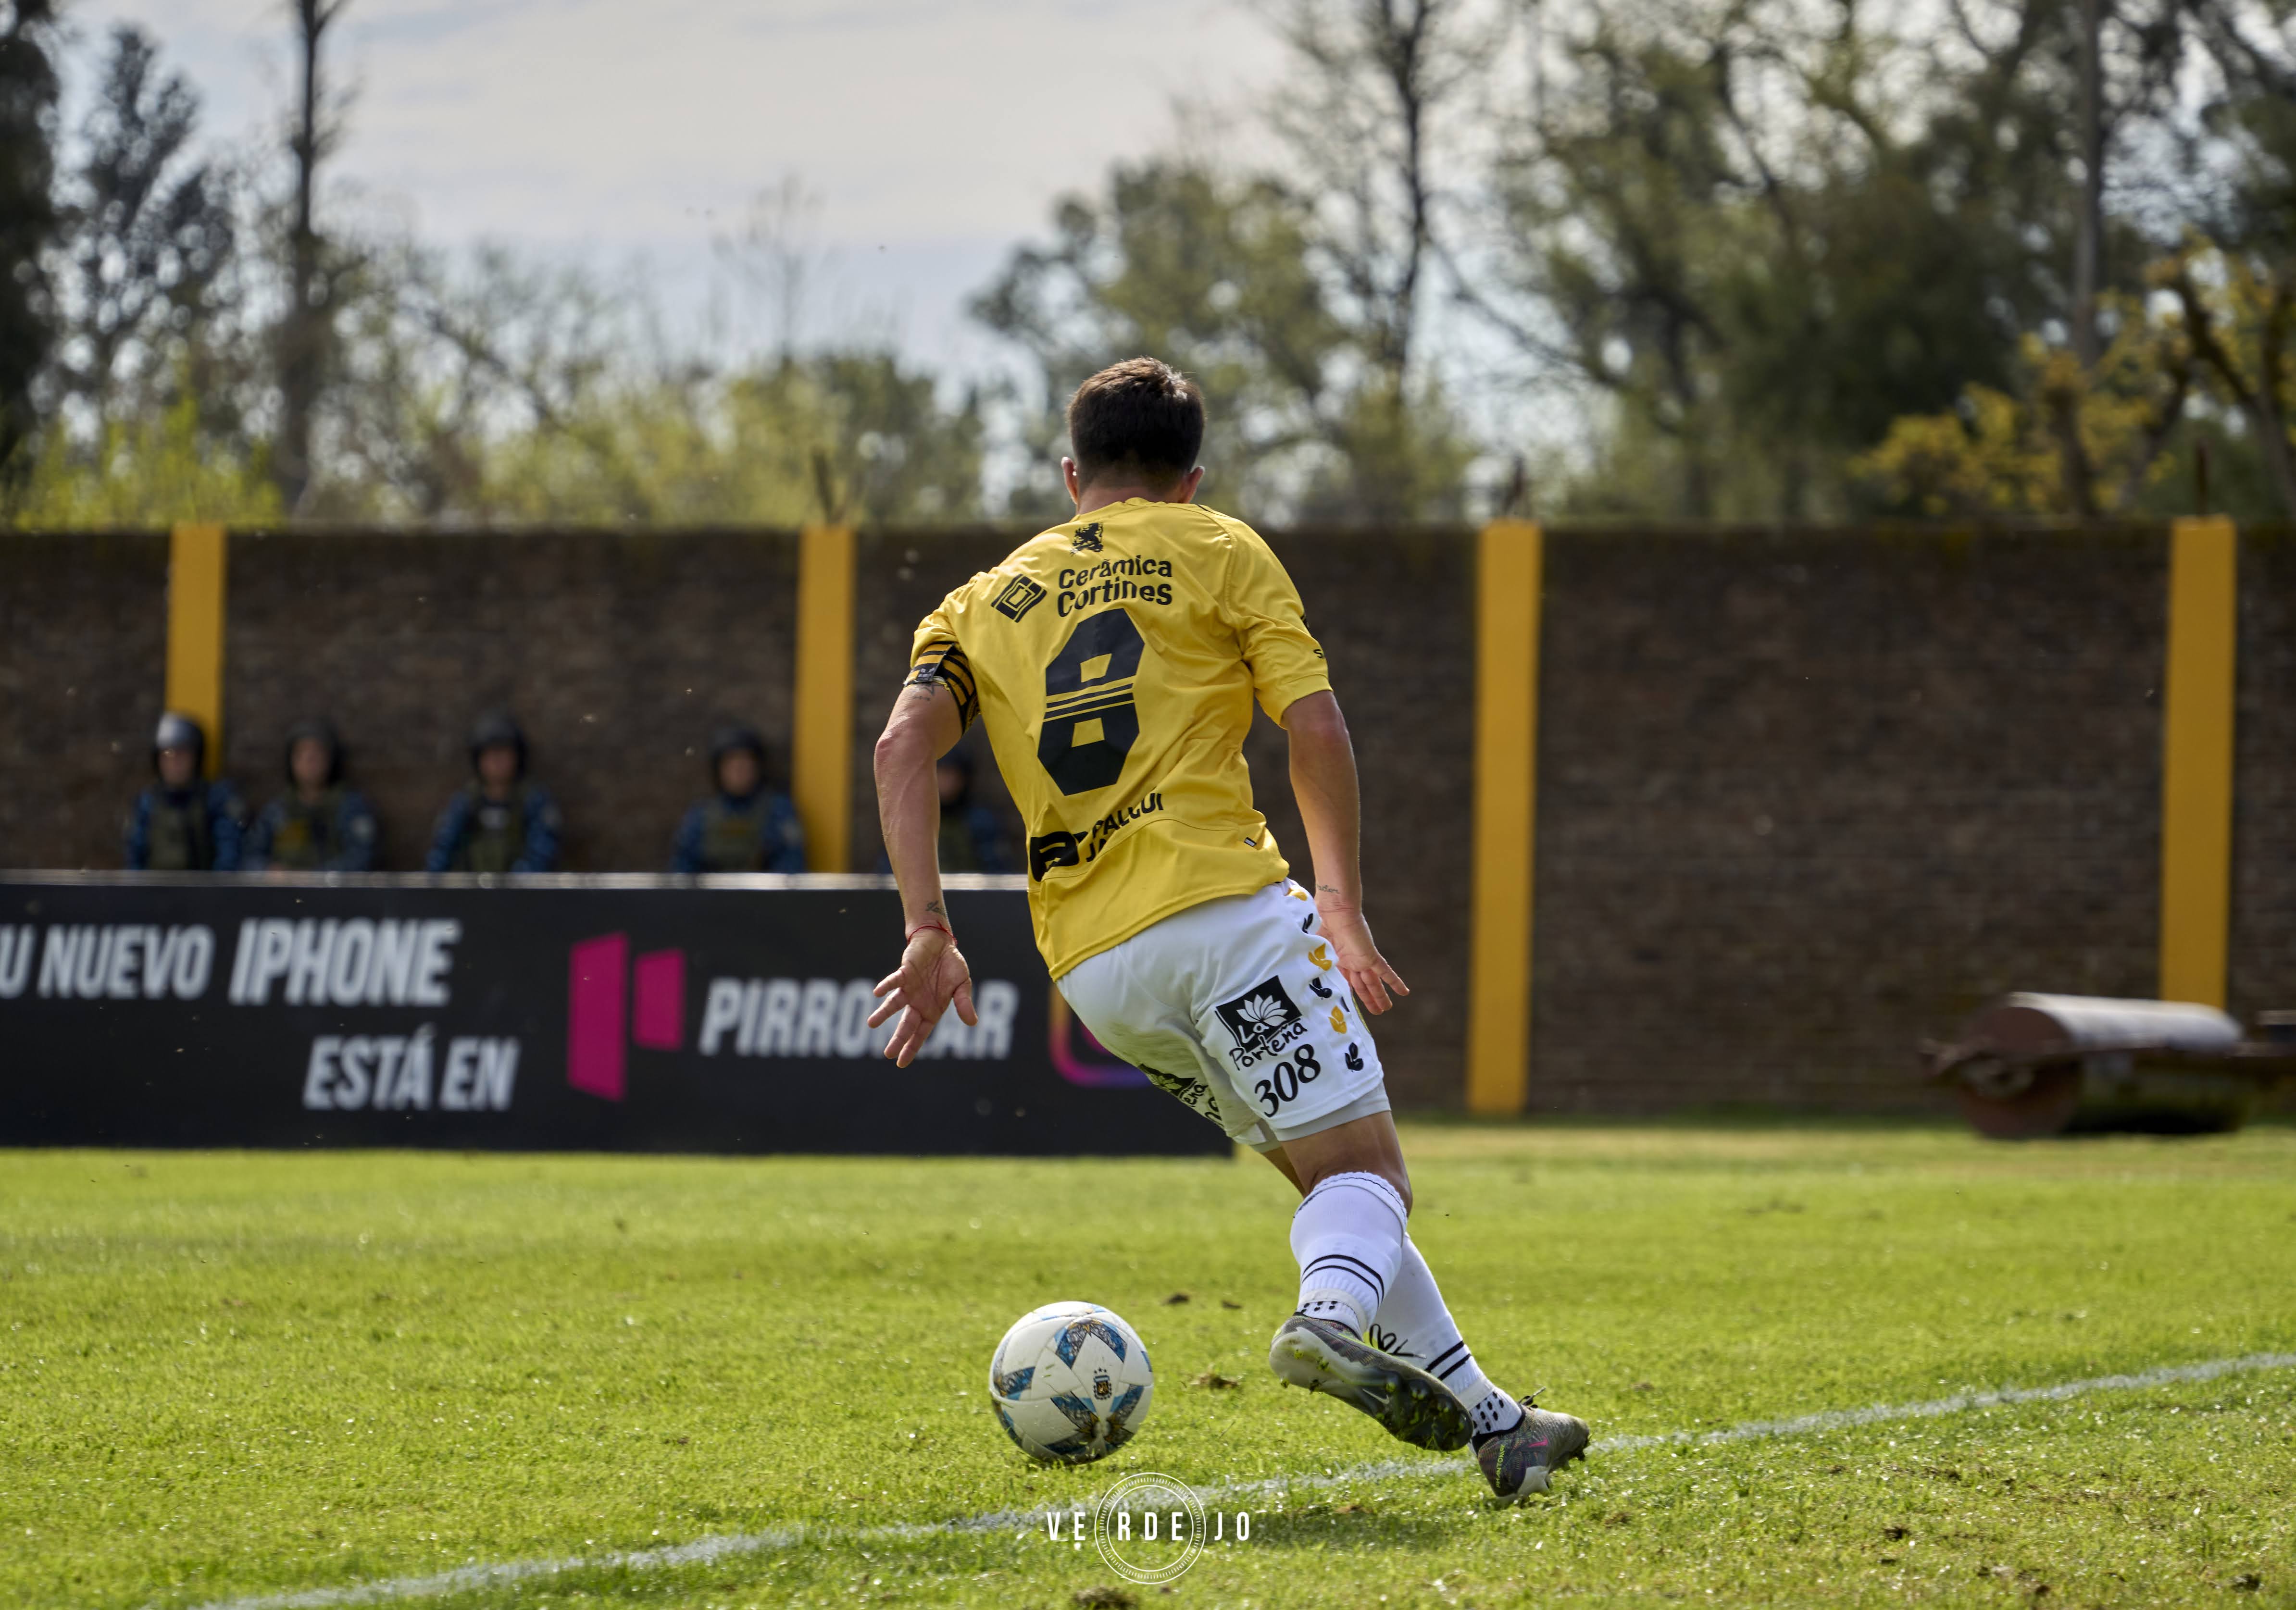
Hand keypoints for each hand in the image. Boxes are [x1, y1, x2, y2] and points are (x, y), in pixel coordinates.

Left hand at [868, 927, 977, 1066]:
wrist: (940, 942)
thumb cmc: (951, 966)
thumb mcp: (962, 985)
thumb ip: (963, 1003)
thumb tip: (972, 1023)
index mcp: (932, 1010)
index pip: (920, 1033)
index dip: (911, 1047)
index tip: (900, 1062)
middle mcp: (917, 1003)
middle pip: (906, 1024)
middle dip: (898, 1039)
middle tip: (888, 1054)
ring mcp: (909, 988)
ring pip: (894, 1004)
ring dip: (883, 1013)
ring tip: (871, 1023)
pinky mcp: (905, 972)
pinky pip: (895, 980)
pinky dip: (886, 986)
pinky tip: (877, 993)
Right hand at [1315, 904, 1408, 1014]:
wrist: (1335, 912)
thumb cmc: (1322, 927)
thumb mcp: (1316, 951)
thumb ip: (1316, 966)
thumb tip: (1306, 980)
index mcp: (1338, 960)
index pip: (1347, 981)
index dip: (1351, 993)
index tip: (1352, 1004)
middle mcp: (1352, 962)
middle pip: (1362, 985)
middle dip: (1369, 999)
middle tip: (1377, 1011)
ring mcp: (1362, 960)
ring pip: (1373, 983)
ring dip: (1380, 996)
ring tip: (1386, 1008)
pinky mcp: (1370, 957)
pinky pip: (1385, 972)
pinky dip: (1395, 982)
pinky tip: (1404, 992)